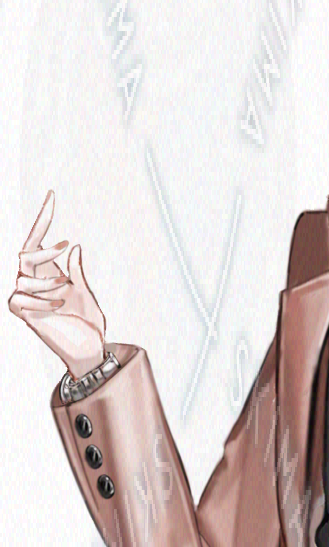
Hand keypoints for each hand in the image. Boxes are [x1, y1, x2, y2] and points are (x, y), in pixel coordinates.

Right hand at [9, 190, 105, 375]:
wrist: (89, 350)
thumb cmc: (87, 324)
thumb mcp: (84, 292)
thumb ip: (76, 271)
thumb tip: (73, 247)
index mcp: (45, 275)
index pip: (36, 241)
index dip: (43, 219)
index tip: (51, 196)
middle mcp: (32, 285)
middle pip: (23, 253)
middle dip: (43, 249)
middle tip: (63, 247)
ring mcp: (26, 300)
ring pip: (21, 274)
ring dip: (46, 279)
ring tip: (66, 288)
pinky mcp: (25, 316)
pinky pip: (20, 297)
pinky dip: (43, 299)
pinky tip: (60, 304)